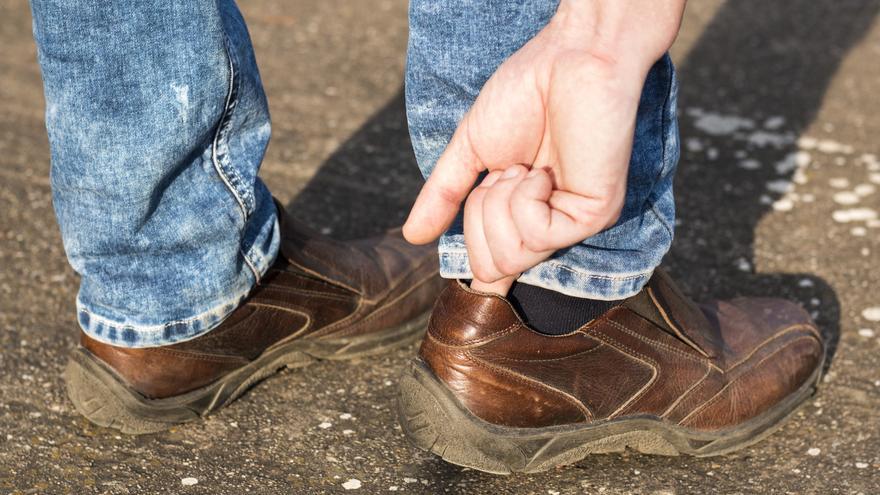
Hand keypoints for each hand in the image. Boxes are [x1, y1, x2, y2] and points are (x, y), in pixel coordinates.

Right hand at [402, 1, 684, 291]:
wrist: (568, 57)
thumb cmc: (526, 94)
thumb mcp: (471, 150)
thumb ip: (444, 195)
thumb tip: (412, 236)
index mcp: (525, 216)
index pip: (493, 269)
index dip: (475, 264)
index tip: (468, 245)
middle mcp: (552, 227)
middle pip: (492, 267)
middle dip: (479, 216)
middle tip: (505, 172)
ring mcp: (574, 224)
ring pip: (510, 256)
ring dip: (501, 203)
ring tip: (525, 165)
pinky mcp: (595, 215)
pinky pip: (535, 234)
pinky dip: (525, 197)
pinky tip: (542, 171)